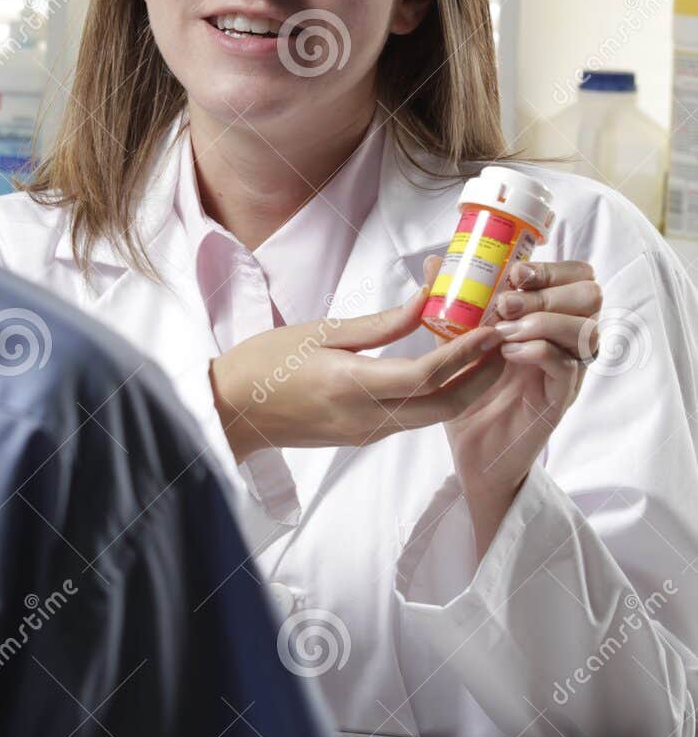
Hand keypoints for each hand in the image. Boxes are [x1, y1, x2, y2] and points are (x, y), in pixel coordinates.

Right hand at [209, 285, 506, 464]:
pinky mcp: (364, 437)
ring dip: (468, 388)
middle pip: (446, 406)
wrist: (231, 412)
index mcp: (352, 386)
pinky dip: (441, 396)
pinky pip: (415, 419)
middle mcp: (367, 418)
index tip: (494, 328)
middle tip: (505, 343)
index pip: (428, 375)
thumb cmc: (265, 364)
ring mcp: (367, 433)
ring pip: (435, 417)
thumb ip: (382, 323)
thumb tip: (427, 299)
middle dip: (485, 378)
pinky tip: (448, 371)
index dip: (468, 354)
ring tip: (486, 353)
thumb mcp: (321, 332)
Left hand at [423, 253, 602, 556]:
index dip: (553, 266)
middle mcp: (567, 343)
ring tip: (504, 330)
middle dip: (549, 289)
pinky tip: (509, 354)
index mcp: (549, 320)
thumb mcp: (457, 340)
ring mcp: (569, 372)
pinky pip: (567, 367)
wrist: (473, 453)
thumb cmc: (470, 395)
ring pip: (585, 329)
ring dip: (543, 319)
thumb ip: (452, 300)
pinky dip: (539, 352)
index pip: (577, 276)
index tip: (514, 271)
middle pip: (591, 295)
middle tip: (508, 302)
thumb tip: (434, 260)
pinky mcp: (559, 400)